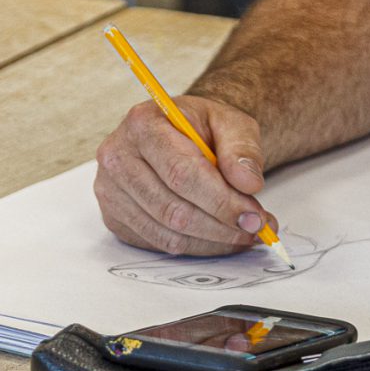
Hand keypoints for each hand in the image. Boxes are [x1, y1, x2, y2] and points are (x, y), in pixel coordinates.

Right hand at [94, 95, 277, 255]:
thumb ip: (243, 149)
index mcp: (143, 124)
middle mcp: (118, 157)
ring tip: (245, 234)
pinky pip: (160, 243)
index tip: (254, 217)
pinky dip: (199, 247)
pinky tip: (222, 238)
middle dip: (223, 226)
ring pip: (168, 233)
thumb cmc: (204, 128)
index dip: (222, 201)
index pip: (182, 173)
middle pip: (174, 210)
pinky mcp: (116, 217)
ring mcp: (111, 190)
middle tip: (257, 229)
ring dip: (214, 241)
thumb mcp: (232, 123)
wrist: (182, 133)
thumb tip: (249, 183)